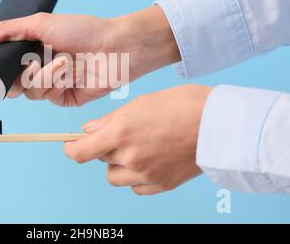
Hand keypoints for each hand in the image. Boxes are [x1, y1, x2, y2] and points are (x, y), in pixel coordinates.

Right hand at [0, 6, 179, 105]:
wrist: (115, 48)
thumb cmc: (82, 30)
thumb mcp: (41, 23)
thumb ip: (8, 30)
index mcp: (32, 50)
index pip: (5, 64)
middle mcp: (39, 69)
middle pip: (13, 82)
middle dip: (21, 74)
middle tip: (32, 63)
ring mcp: (52, 85)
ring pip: (30, 91)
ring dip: (45, 76)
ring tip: (62, 62)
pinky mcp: (64, 99)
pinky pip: (48, 97)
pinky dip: (57, 83)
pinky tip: (70, 72)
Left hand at [64, 84, 212, 194]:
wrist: (219, 124)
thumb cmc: (182, 105)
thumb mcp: (140, 102)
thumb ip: (110, 119)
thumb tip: (89, 130)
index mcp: (120, 133)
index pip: (79, 152)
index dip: (70, 149)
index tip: (71, 145)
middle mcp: (130, 157)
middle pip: (100, 161)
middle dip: (105, 148)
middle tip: (124, 134)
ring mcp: (146, 174)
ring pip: (116, 177)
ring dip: (119, 165)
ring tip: (139, 148)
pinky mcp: (162, 185)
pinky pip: (137, 188)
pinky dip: (136, 177)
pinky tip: (150, 161)